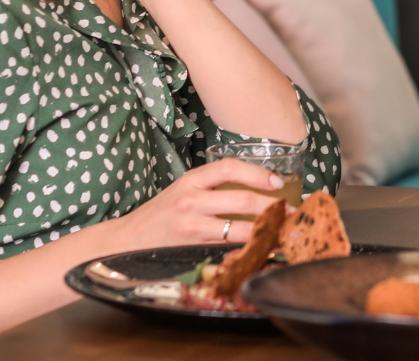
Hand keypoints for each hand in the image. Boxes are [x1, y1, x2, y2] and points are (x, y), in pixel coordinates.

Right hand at [112, 159, 286, 249]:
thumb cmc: (161, 213)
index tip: (278, 182)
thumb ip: (213, 187)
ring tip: (283, 231)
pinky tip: (261, 249)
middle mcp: (191, 201)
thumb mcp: (184, 190)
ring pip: (239, 228)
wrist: (126, 241)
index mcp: (191, 181)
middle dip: (273, 207)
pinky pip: (227, 249)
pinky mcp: (191, 250)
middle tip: (293, 212)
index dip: (258, 173)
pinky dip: (247, 249)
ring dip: (266, 230)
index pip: (230, 168)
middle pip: (242, 200)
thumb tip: (258, 188)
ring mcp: (191, 227)